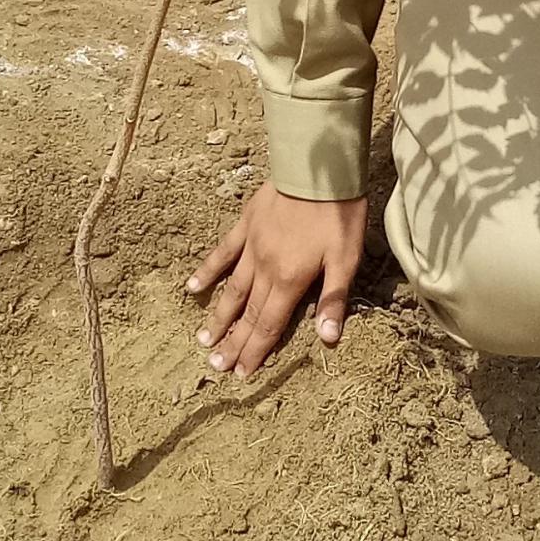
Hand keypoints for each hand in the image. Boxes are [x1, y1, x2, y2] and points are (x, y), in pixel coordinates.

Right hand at [185, 185, 367, 378]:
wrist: (318, 167)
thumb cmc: (338, 214)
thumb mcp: (346, 259)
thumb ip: (333, 300)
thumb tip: (328, 340)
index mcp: (290, 280)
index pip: (269, 324)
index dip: (255, 351)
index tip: (240, 373)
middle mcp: (265, 268)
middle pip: (247, 312)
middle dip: (233, 342)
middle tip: (215, 366)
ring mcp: (252, 246)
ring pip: (231, 288)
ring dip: (218, 315)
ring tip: (203, 340)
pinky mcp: (246, 225)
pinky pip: (223, 252)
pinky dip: (208, 271)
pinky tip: (193, 287)